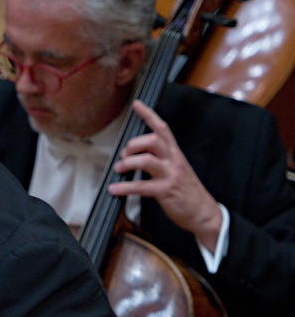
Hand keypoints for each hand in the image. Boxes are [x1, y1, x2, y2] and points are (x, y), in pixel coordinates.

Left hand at [108, 100, 224, 252]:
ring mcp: (170, 175)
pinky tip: (114, 189)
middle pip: (153, 140)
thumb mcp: (176, 169)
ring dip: (127, 163)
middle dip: (133, 144)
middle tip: (124, 155)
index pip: (163, 129)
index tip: (137, 104)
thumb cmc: (186, 191)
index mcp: (175, 154)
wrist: (203, 212)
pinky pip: (141, 186)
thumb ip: (160, 159)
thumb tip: (136, 155)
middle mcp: (174, 161)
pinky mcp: (166, 191)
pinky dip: (124, 187)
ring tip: (118, 170)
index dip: (149, 115)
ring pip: (146, 160)